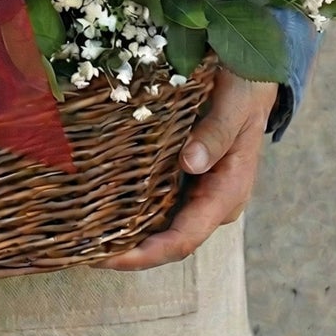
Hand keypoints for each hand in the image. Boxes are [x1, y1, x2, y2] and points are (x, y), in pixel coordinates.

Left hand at [96, 69, 276, 270]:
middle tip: (82, 251)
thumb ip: (216, 134)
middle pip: (167, 240)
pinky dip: (131, 210)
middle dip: (128, 251)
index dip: (146, 254)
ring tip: (83, 237)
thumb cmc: (246, 91)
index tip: (109, 257)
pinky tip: (100, 208)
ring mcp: (199, 192)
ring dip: (125, 234)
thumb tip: (190, 164)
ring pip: (160, 226)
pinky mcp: (187, 179)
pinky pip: (157, 202)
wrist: (253, 78)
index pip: (184, 238)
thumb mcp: (235, 106)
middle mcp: (212, 201)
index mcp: (228, 192)